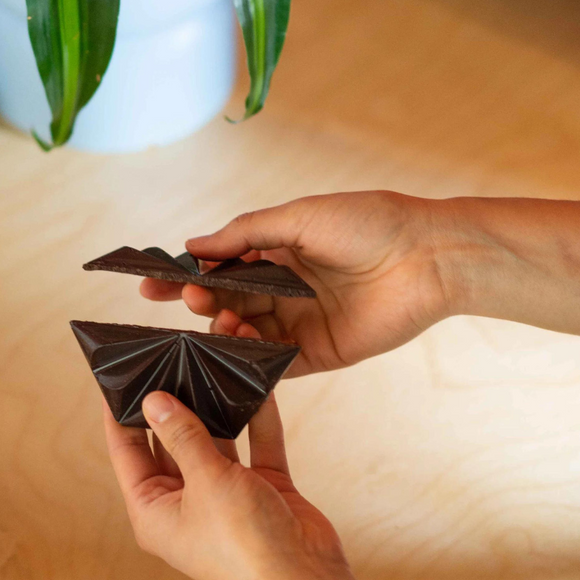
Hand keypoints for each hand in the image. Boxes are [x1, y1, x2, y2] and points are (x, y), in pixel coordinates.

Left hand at [103, 383, 361, 579]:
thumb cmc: (243, 544)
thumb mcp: (205, 481)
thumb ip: (183, 436)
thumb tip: (155, 400)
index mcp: (154, 509)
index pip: (127, 452)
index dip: (120, 414)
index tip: (119, 376)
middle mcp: (186, 500)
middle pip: (171, 442)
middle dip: (172, 404)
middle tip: (169, 360)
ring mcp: (225, 494)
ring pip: (215, 440)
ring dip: (215, 408)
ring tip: (208, 364)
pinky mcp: (261, 488)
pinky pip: (255, 445)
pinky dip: (256, 419)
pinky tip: (256, 386)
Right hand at [140, 191, 451, 376]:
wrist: (428, 258)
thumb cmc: (367, 223)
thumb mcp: (299, 217)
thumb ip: (244, 234)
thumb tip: (192, 247)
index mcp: (277, 255)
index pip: (220, 270)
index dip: (186, 278)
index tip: (151, 285)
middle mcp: (283, 291)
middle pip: (227, 304)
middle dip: (201, 303)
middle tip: (187, 300)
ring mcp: (298, 324)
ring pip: (244, 334)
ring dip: (223, 329)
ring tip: (218, 320)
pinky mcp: (316, 354)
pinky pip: (272, 362)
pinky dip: (249, 358)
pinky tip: (235, 347)